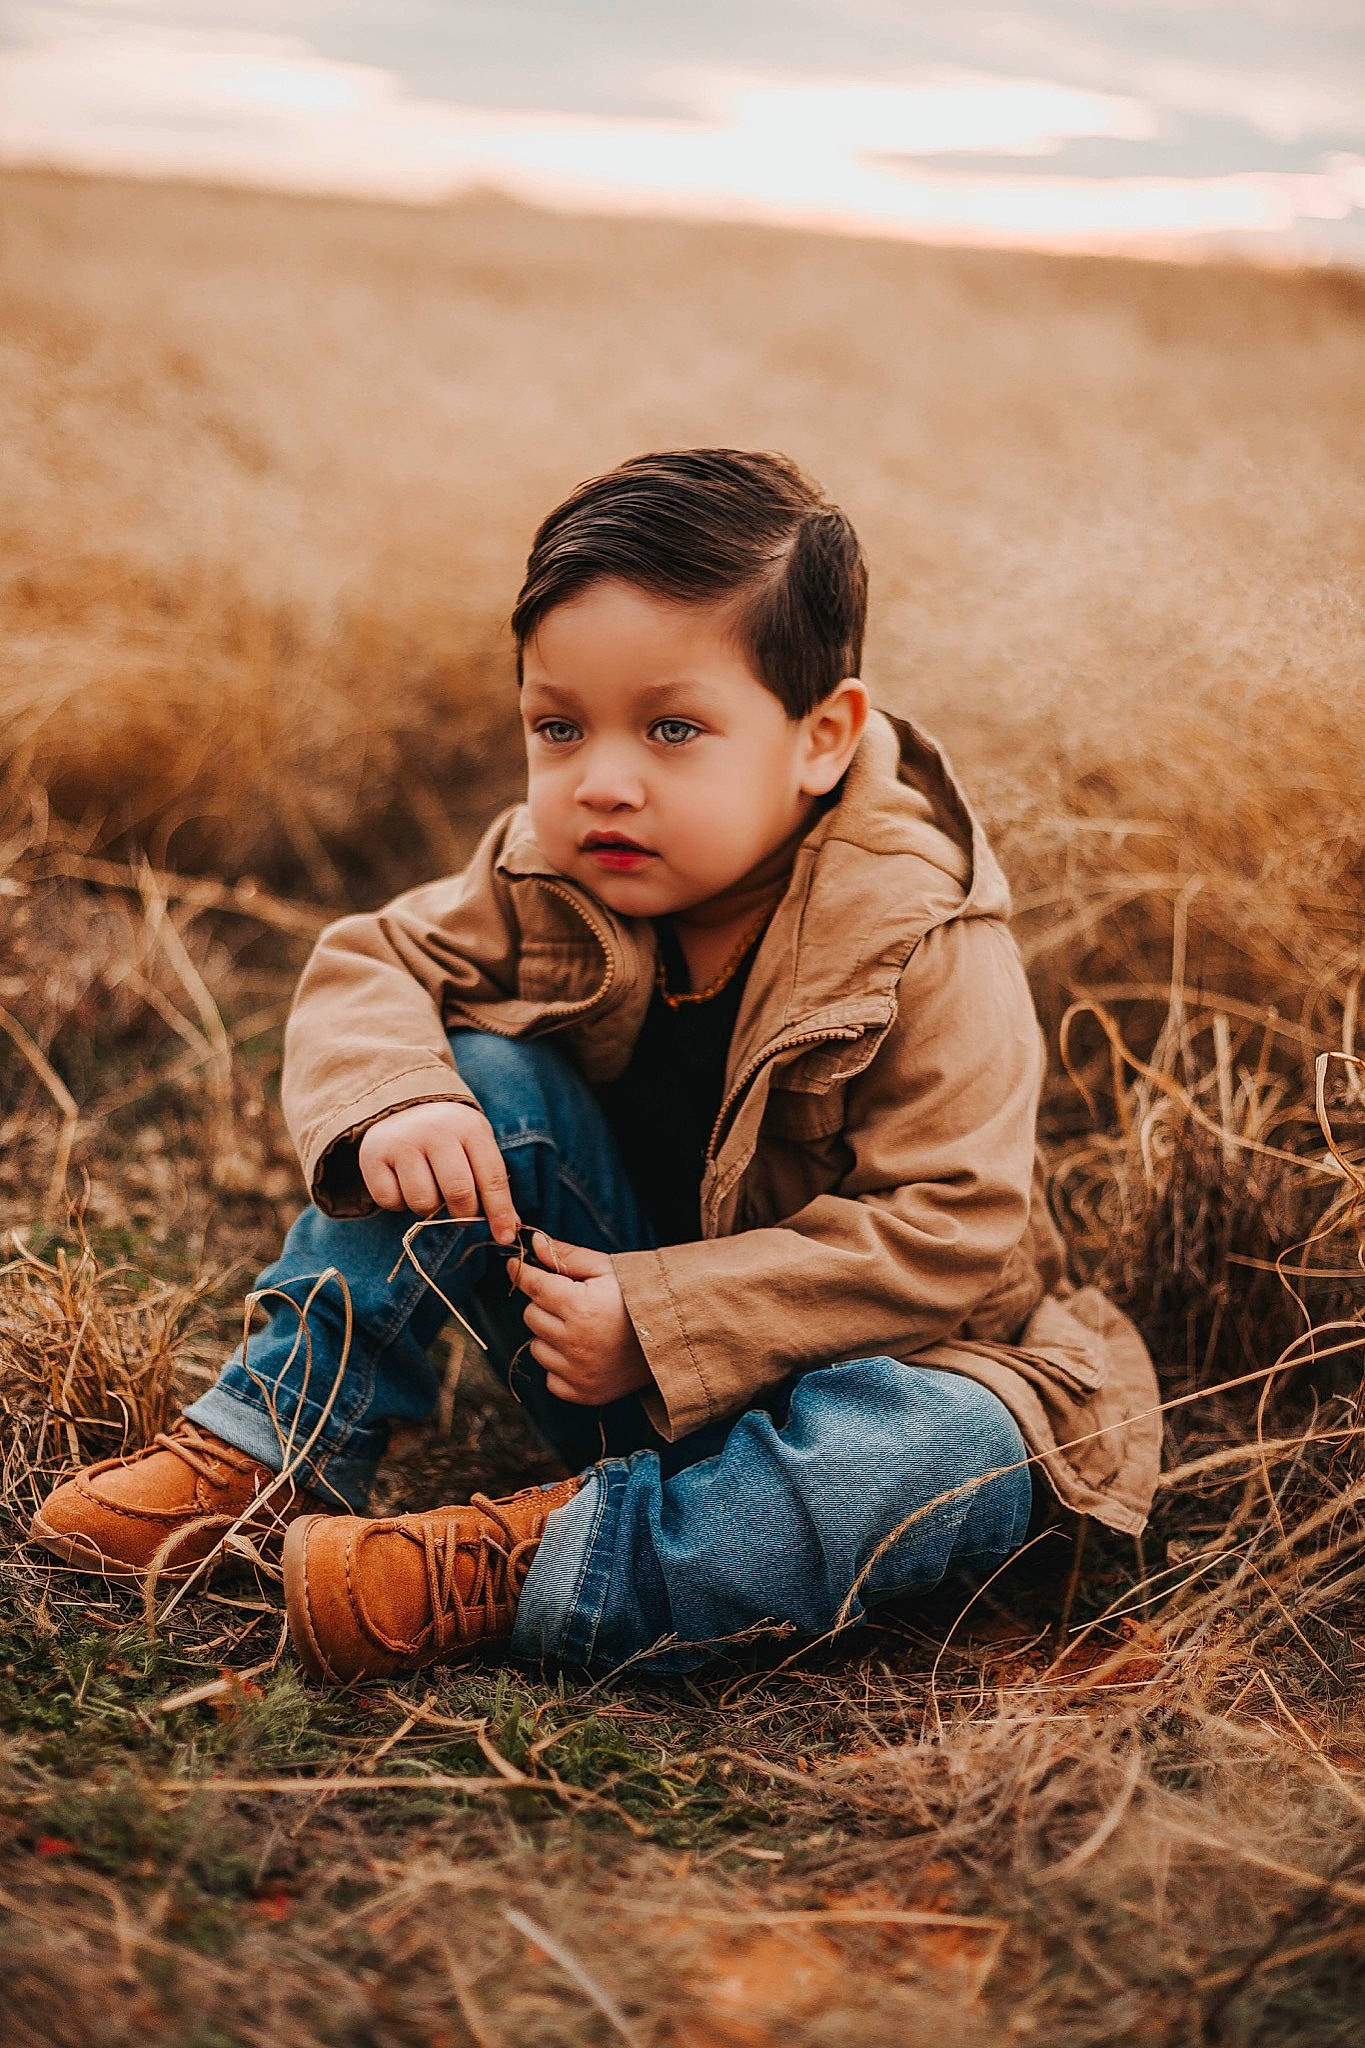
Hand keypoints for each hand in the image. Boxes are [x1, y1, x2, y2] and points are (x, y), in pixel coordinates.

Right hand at [357, 1101, 519, 1244]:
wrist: (402, 1104)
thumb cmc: (449, 1136)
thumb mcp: (475, 1146)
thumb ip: (491, 1183)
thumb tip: (509, 1228)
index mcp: (469, 1128)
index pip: (492, 1177)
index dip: (500, 1212)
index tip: (505, 1237)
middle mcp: (435, 1131)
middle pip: (458, 1193)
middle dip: (463, 1214)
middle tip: (461, 1214)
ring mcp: (402, 1142)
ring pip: (423, 1202)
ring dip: (429, 1209)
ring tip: (429, 1189)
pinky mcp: (373, 1155)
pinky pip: (390, 1201)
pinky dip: (399, 1203)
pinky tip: (403, 1183)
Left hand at [512, 1232, 651, 1405]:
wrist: (675, 1339)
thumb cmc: (641, 1298)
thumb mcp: (608, 1269)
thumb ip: (568, 1257)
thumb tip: (536, 1243)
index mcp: (581, 1308)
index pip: (533, 1286)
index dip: (523, 1273)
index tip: (516, 1267)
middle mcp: (576, 1343)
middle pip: (530, 1316)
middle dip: (544, 1304)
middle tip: (569, 1300)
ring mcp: (579, 1372)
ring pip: (536, 1347)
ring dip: (550, 1336)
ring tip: (580, 1328)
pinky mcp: (584, 1393)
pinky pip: (550, 1378)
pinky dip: (560, 1365)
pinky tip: (583, 1352)